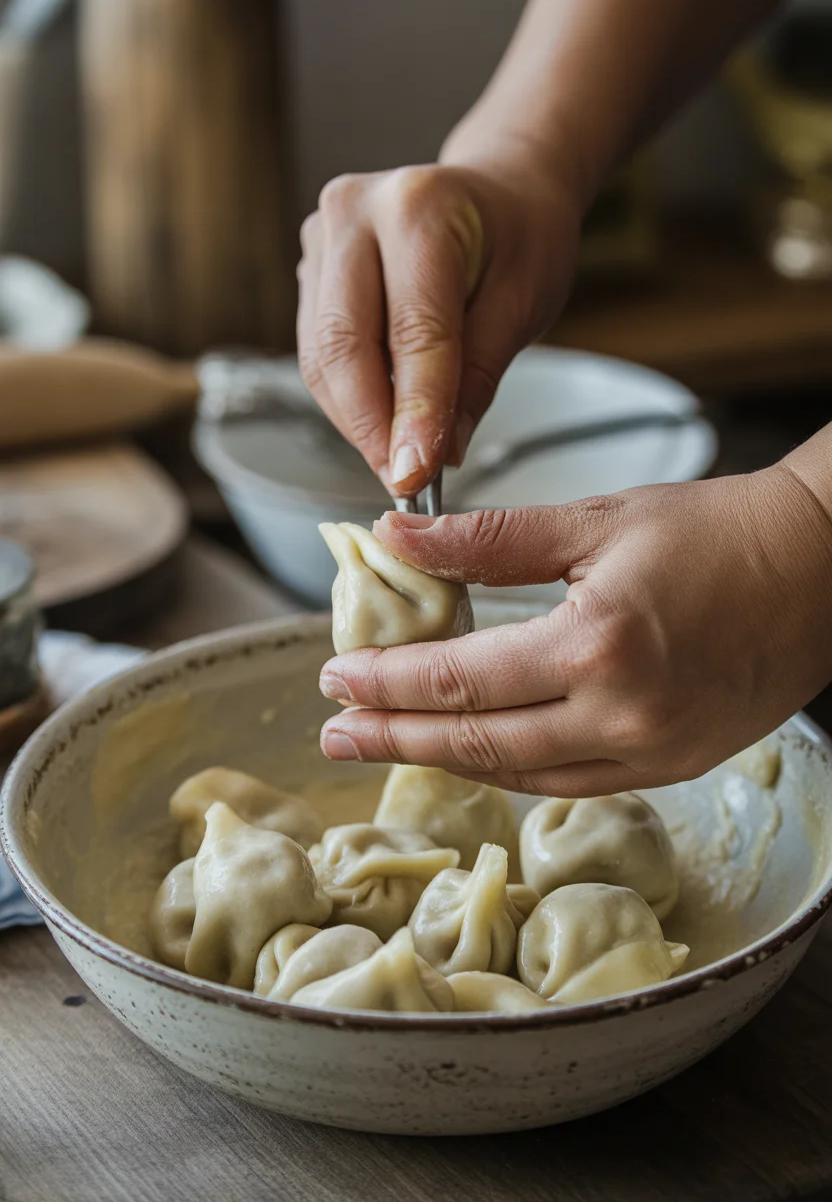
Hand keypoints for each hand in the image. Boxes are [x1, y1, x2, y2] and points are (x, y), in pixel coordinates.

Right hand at [296, 150, 579, 495]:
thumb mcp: (522, 304)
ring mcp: (322, 237)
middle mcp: (354, 212)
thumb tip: (434, 456)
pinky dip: (349, 399)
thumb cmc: (520, 239)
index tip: (417, 474)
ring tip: (399, 459)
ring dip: (356, 420)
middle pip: (340, 344)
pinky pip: (317, 352)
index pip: (410, 330)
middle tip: (402, 480)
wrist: (500, 192)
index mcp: (418, 206)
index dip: (412, 411)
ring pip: (320, 357)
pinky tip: (384, 423)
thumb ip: (474, 379)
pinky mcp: (311, 269)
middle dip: (370, 426)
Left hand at [317, 461, 831, 795]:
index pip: (461, 679)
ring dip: (444, 759)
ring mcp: (649, 753)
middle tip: (333, 734)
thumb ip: (486, 538)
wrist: (818, 569)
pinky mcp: (670, 766)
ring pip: (518, 774)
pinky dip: (508, 770)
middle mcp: (620, 717)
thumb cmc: (714, 532)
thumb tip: (397, 534)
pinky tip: (469, 753)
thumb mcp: (593, 520)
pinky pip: (567, 784)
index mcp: (596, 647)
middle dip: (395, 738)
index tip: (336, 676)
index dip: (389, 682)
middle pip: (477, 741)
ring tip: (385, 744)